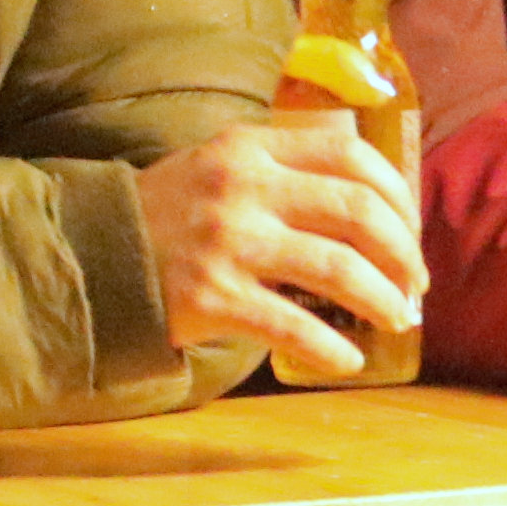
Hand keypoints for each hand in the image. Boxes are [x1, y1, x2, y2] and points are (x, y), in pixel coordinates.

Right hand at [137, 118, 421, 381]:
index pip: (352, 157)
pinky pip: (293, 326)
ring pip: (337, 269)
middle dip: (403, 254)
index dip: (398, 197)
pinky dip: (333, 347)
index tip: (412, 231)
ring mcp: (227, 243)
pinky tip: (350, 358)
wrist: (90, 255)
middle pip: (356, 213)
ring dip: (383, 299)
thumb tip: (372, 180)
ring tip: (397, 319)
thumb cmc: (173, 213)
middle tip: (417, 286)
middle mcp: (242, 187)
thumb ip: (286, 163)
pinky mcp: (212, 298)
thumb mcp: (223, 163)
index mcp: (251, 147)